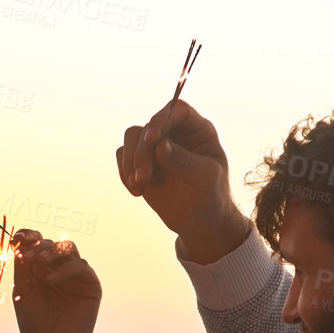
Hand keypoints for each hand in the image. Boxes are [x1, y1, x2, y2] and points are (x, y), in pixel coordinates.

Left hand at [10, 230, 100, 332]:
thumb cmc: (34, 324)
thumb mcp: (22, 292)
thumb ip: (22, 268)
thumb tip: (17, 241)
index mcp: (38, 269)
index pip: (35, 244)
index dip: (27, 236)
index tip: (17, 237)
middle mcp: (57, 268)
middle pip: (51, 243)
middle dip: (38, 245)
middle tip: (28, 256)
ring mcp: (74, 275)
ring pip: (67, 248)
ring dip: (52, 251)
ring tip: (39, 262)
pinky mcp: (90, 284)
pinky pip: (81, 266)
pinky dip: (65, 269)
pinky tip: (52, 279)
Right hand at [116, 100, 249, 264]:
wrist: (200, 221)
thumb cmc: (211, 196)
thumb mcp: (205, 178)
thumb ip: (184, 161)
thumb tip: (160, 146)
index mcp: (197, 130)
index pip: (177, 111)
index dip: (162, 120)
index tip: (151, 139)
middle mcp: (175, 133)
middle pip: (148, 126)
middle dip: (141, 152)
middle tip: (142, 178)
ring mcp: (156, 147)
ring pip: (131, 138)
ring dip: (130, 162)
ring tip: (138, 187)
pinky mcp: (141, 163)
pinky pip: (122, 157)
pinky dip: (124, 173)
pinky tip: (136, 191)